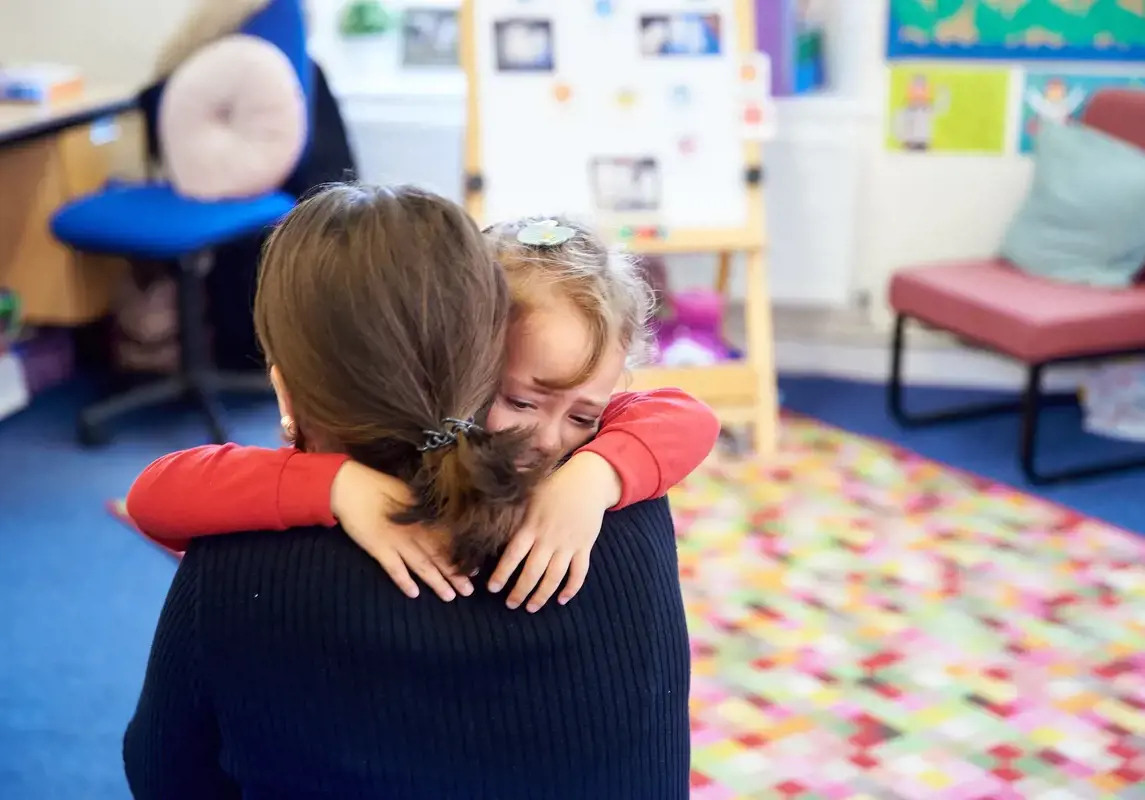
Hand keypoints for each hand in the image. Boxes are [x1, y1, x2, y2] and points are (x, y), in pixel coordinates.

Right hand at [330, 461, 471, 601]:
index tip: (475, 570)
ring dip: (436, 582)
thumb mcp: (411, 493)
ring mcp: (397, 541)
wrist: (350, 485)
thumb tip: (448, 516)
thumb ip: (428, 508)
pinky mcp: (378, 548)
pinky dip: (404, 581)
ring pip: (421, 565)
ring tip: (449, 597)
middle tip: (468, 591)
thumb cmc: (382, 486)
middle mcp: (415, 531)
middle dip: (454, 575)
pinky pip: (394, 569)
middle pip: (439, 556)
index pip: (448, 540)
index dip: (462, 556)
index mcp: (424, 516)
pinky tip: (414, 594)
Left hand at [487, 452, 620, 612]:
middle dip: (520, 592)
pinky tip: (562, 600)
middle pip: (532, 572)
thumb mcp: (530, 493)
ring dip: (542, 595)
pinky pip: (580, 572)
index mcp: (532, 525)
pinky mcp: (585, 546)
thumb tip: (489, 515)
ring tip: (531, 607)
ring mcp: (569, 543)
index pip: (512, 555)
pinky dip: (572, 588)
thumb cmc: (555, 484)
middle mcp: (549, 537)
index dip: (501, 574)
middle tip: (510, 604)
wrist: (589, 479)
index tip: (492, 588)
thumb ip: (513, 510)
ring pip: (554, 577)